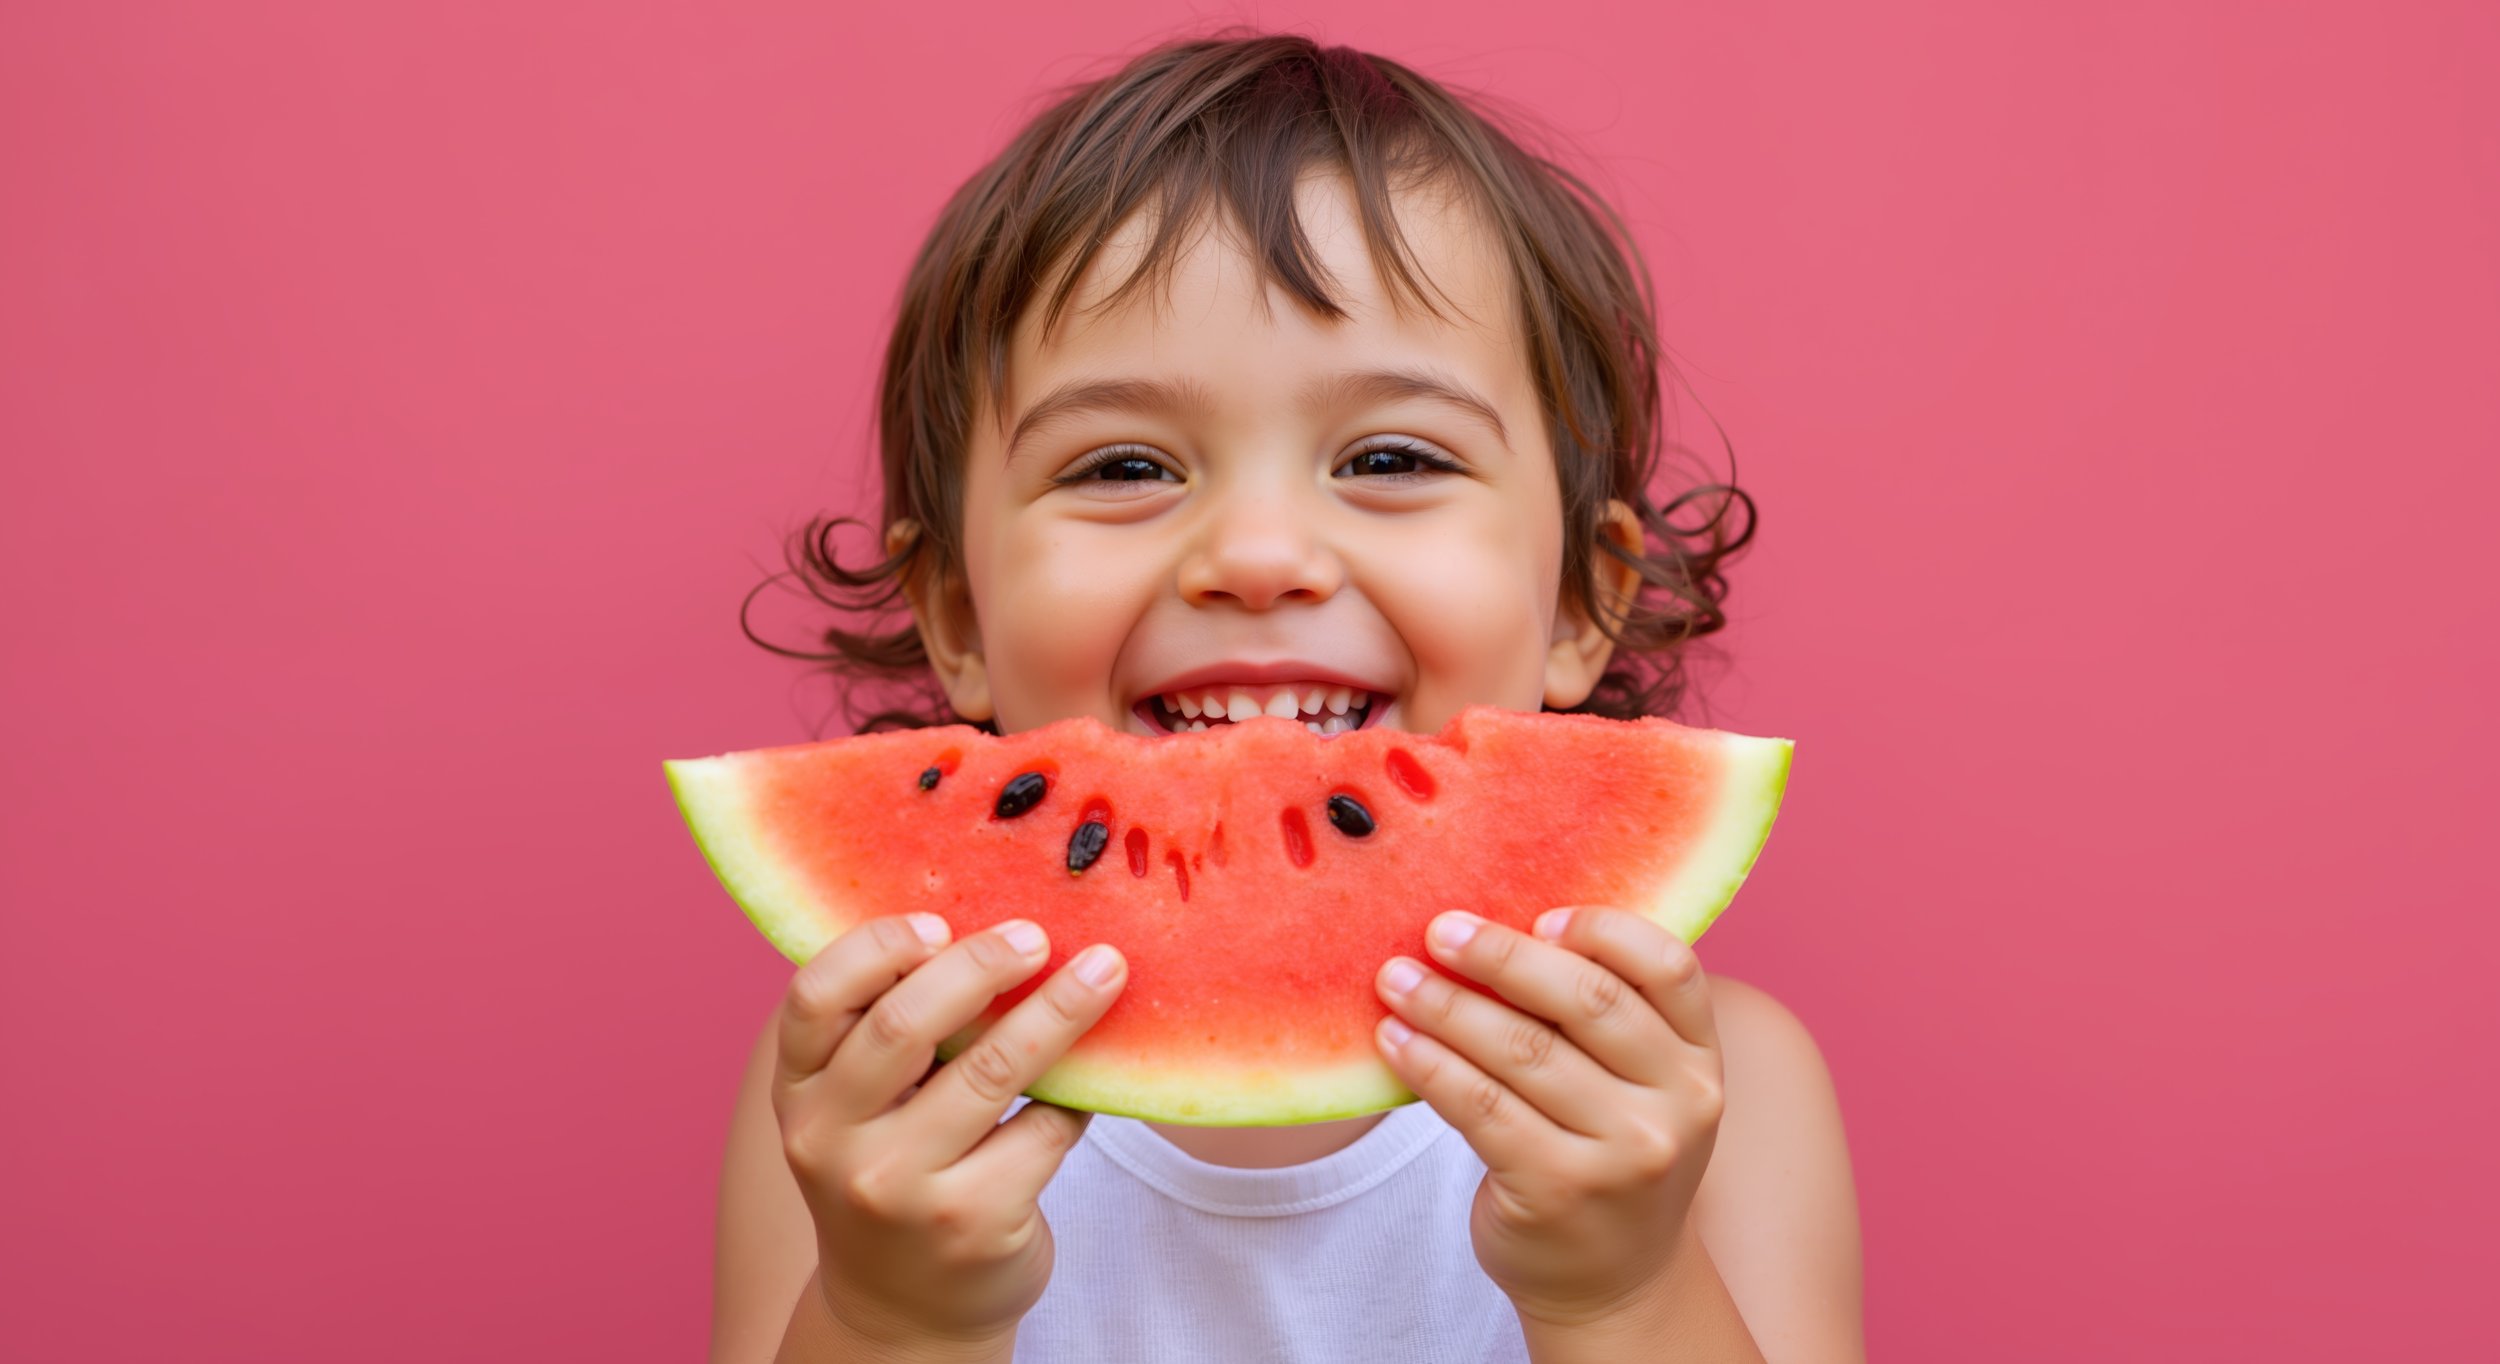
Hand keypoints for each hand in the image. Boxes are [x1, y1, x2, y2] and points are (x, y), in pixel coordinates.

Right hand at [772, 913, 1126, 1352]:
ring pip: (992, 1069)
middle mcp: (832, 1141)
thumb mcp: (859, 1110)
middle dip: (981, 963)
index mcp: (798, 1094)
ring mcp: (899, 1188)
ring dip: (1059, 1009)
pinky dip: (1074, 1096)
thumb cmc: (894, 1175)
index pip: (814, 997)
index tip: (939, 921)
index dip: (877, 946)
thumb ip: (889, 1030)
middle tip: (1037, 935)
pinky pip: (1042, 1128)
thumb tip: (991, 927)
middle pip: (905, 1022)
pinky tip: (1093, 1080)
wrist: (906, 1312)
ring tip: (1105, 970)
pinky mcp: (970, 1222)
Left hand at [1373, 906, 1724, 1327]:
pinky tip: (1395, 1041)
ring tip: (1395, 980)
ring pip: (1522, 1051)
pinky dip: (1430, 1065)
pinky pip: (1480, 1108)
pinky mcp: (1559, 1190)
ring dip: (1446, 1006)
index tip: (1536, 914)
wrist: (1614, 1284)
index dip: (1601, 928)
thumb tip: (1496, 926)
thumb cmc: (1608, 1156)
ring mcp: (1623, 1153)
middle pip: (1586, 999)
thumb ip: (1598, 1017)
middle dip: (1501, 956)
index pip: (1668, 965)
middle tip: (1438, 930)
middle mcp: (1677, 1104)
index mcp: (1700, 1058)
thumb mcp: (1638, 1087)